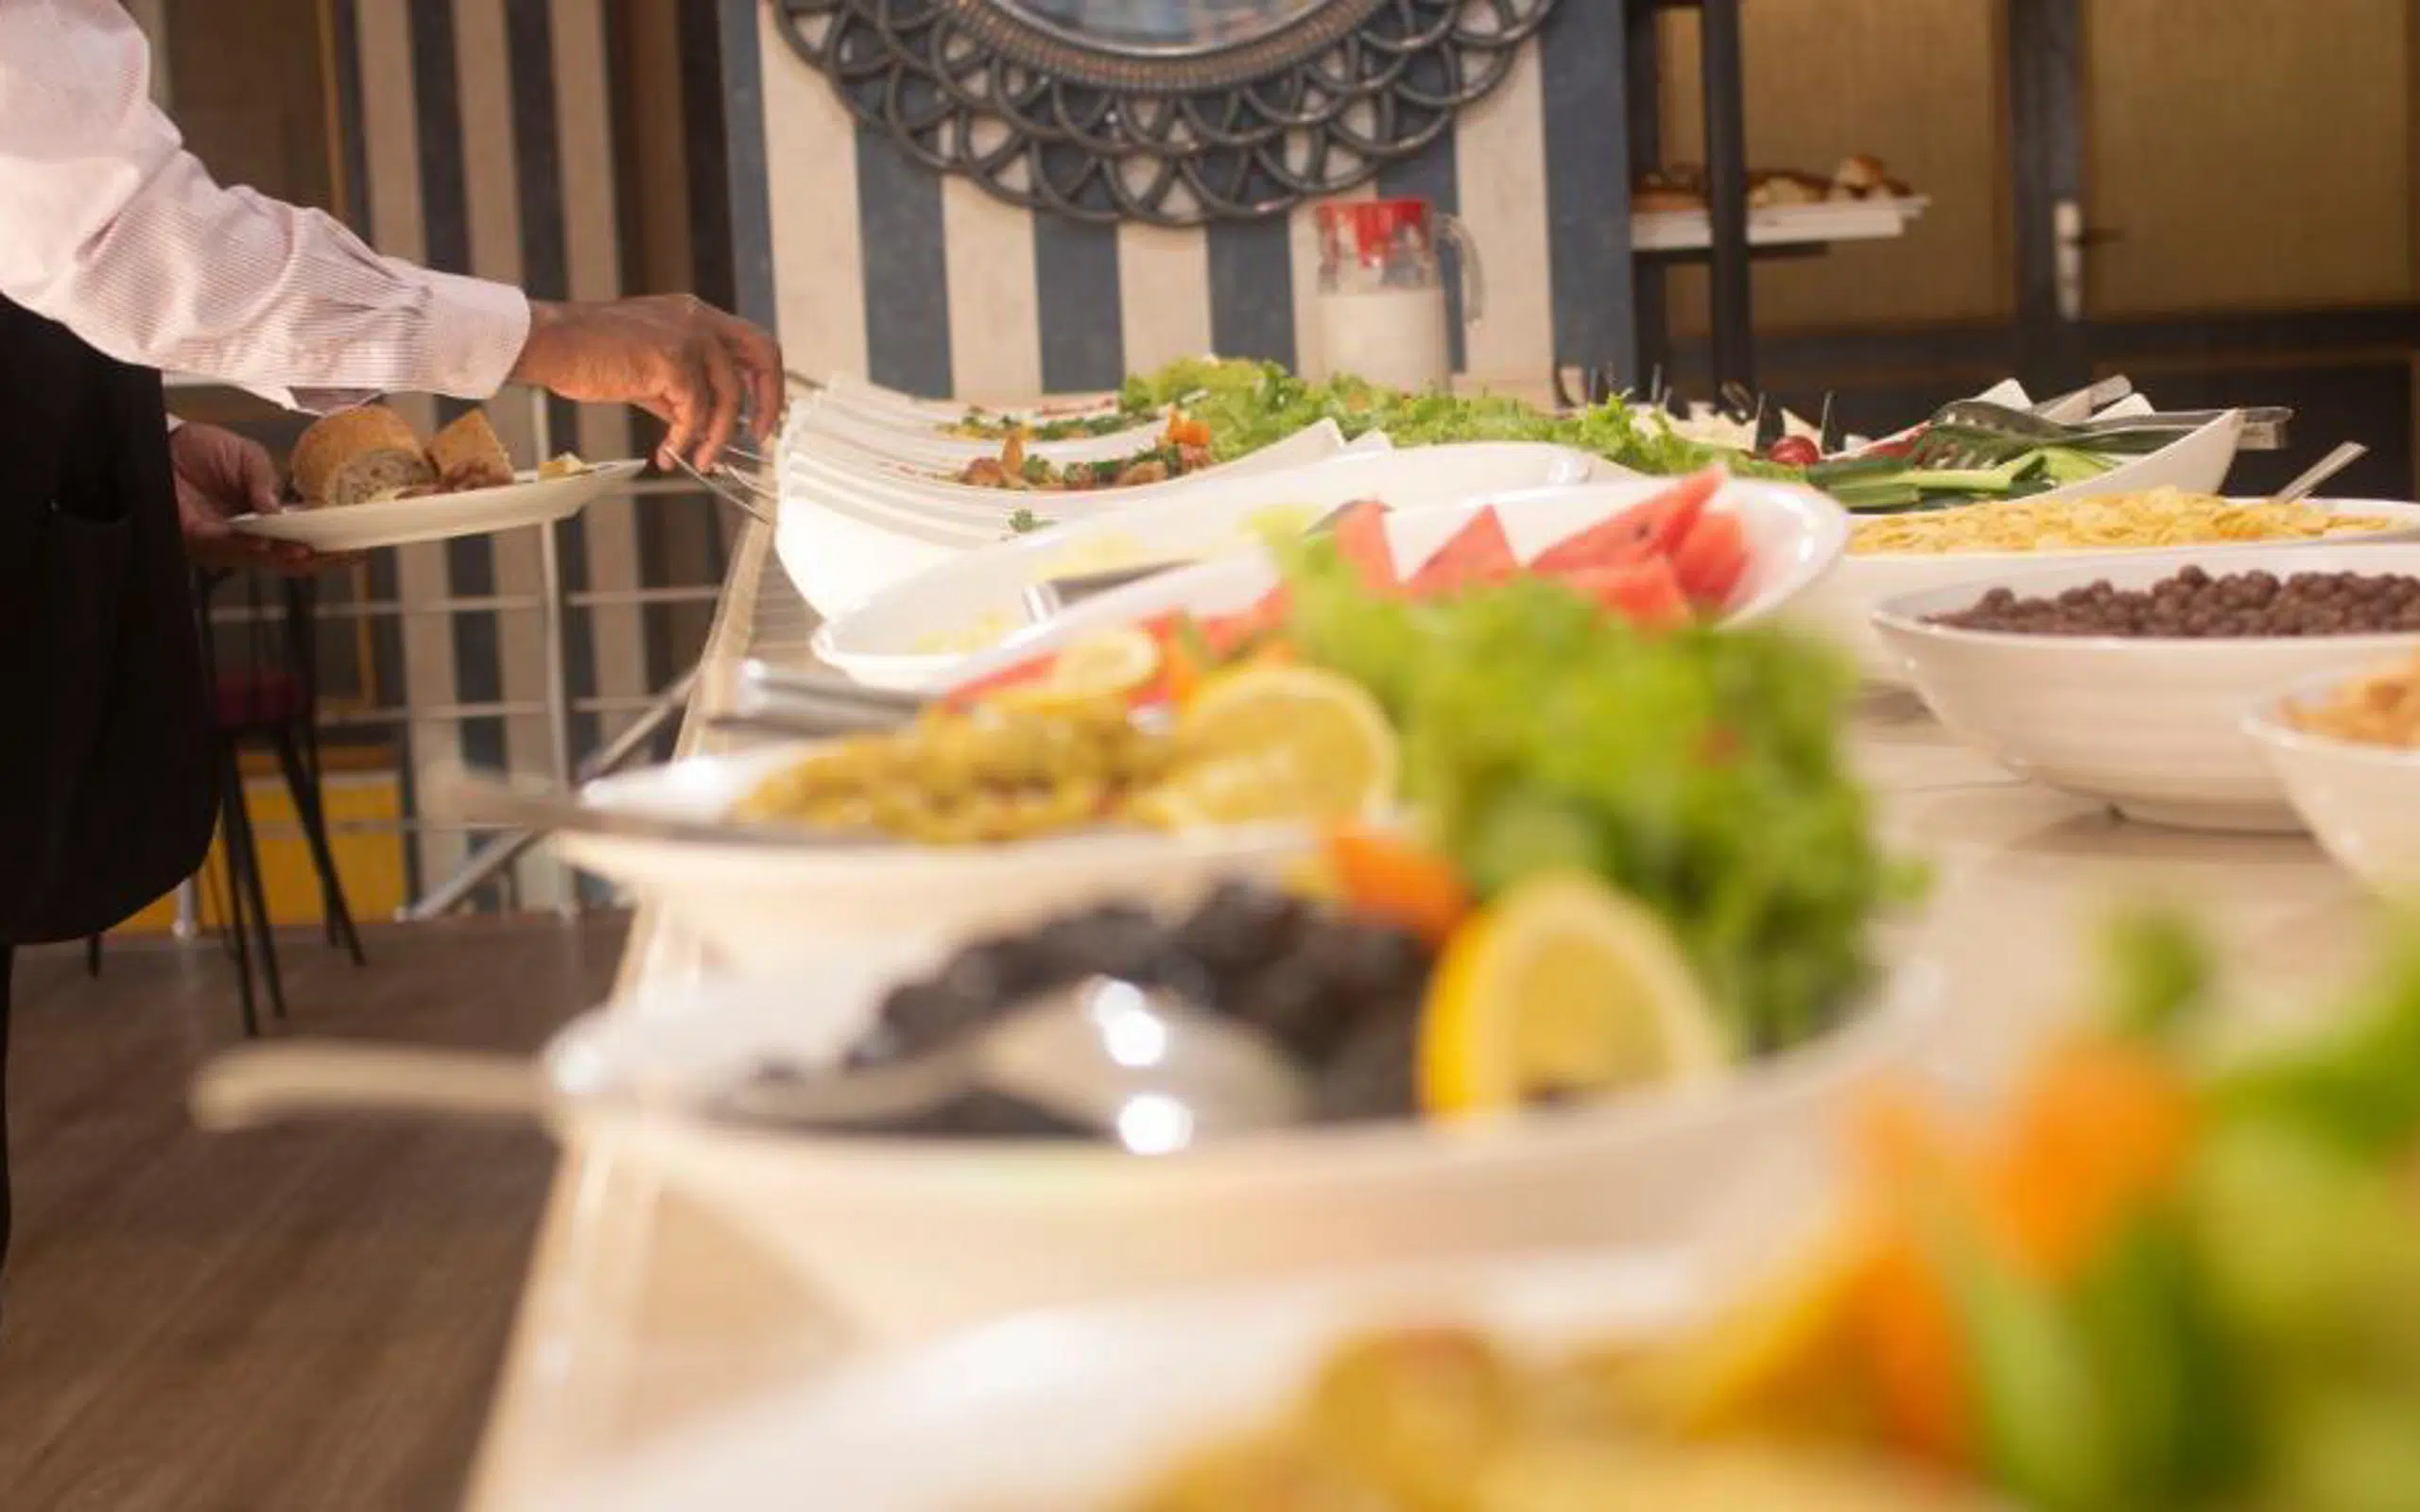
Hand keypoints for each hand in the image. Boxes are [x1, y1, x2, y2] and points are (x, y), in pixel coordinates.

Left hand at [169, 423, 352, 575]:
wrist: (163, 441)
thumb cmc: (204, 449)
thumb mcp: (248, 458)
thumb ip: (265, 482)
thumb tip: (279, 510)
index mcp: (265, 519)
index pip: (300, 541)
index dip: (327, 548)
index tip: (355, 551)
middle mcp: (247, 536)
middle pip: (286, 560)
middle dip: (314, 560)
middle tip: (339, 557)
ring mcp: (223, 541)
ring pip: (260, 558)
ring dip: (282, 555)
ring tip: (304, 550)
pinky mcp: (197, 538)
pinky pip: (225, 545)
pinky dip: (246, 544)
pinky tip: (264, 542)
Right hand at [508, 294, 782, 470]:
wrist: (551, 343)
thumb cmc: (588, 353)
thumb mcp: (648, 368)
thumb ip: (681, 390)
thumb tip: (704, 425)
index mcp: (694, 315)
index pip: (753, 343)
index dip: (766, 381)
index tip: (761, 415)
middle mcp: (698, 319)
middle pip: (763, 354)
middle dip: (769, 401)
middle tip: (758, 438)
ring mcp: (687, 335)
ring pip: (728, 396)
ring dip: (717, 437)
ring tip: (701, 460)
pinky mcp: (671, 359)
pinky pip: (695, 411)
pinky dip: (686, 439)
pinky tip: (668, 453)